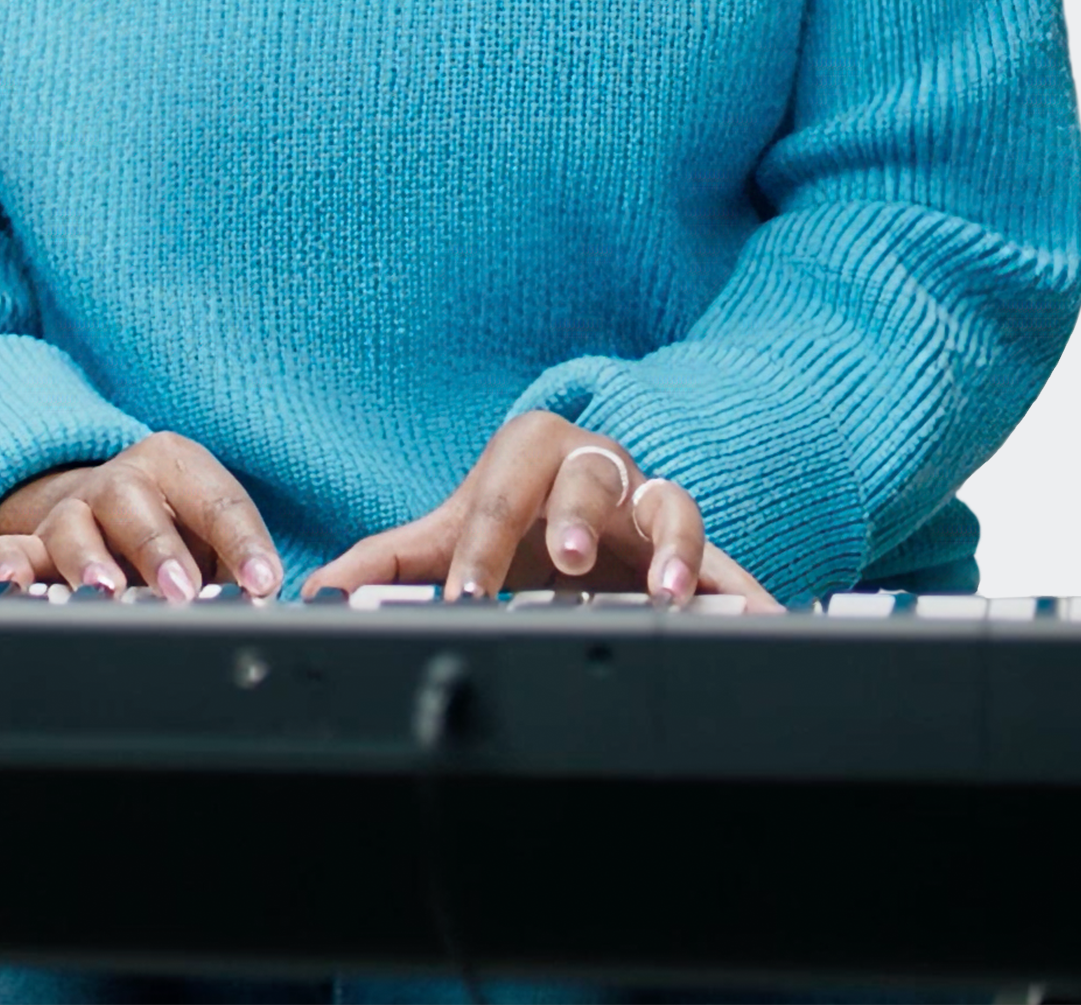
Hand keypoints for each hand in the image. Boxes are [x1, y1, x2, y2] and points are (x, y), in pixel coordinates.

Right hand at [0, 431, 284, 601]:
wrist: (107, 509)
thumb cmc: (174, 526)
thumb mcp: (211, 533)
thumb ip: (236, 565)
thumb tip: (264, 604)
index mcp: (176, 466)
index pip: (216, 500)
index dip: (243, 543)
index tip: (262, 583)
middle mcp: (120, 483)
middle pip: (133, 503)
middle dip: (158, 548)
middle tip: (181, 591)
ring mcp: (71, 512)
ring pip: (72, 527)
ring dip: (89, 561)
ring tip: (106, 591)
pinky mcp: (31, 543)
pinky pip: (11, 550)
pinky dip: (10, 566)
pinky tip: (15, 585)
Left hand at [303, 412, 779, 609]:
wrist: (574, 508)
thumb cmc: (510, 517)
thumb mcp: (449, 536)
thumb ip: (383, 564)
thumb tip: (314, 593)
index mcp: (530, 456)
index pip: (501, 496)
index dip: (482, 547)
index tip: (464, 598)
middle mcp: (596, 469)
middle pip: (593, 478)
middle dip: (579, 517)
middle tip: (569, 562)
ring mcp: (650, 505)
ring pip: (672, 507)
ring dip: (675, 549)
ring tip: (674, 594)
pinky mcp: (694, 547)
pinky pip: (732, 565)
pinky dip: (748, 593)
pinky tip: (766, 624)